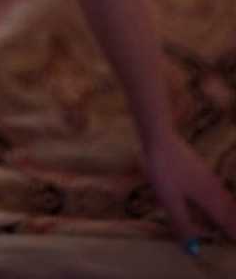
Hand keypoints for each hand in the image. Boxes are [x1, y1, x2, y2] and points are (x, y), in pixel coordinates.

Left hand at [142, 130, 235, 249]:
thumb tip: (193, 250)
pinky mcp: (200, 168)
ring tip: (231, 221)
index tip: (235, 243)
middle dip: (234, 223)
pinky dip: (222, 200)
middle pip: (230, 209)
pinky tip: (216, 198)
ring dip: (229, 211)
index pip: (226, 220)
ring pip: (225, 198)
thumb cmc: (164, 170)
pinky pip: (218, 190)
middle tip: (235, 236)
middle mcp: (213, 187)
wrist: (160, 138)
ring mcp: (208, 176)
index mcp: (208, 197)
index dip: (232, 233)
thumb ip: (182, 224)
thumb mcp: (170, 201)